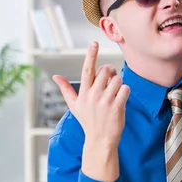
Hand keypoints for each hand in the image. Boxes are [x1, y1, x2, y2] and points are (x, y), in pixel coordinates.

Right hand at [52, 41, 129, 181]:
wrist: (100, 139)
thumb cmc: (87, 121)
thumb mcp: (74, 105)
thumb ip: (66, 89)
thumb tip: (55, 76)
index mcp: (83, 93)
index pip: (87, 69)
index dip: (91, 55)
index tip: (94, 42)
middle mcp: (93, 95)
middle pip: (106, 71)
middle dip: (111, 73)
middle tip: (111, 81)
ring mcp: (105, 101)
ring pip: (118, 79)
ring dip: (119, 84)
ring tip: (115, 94)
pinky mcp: (117, 107)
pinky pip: (126, 89)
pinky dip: (126, 92)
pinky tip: (121, 99)